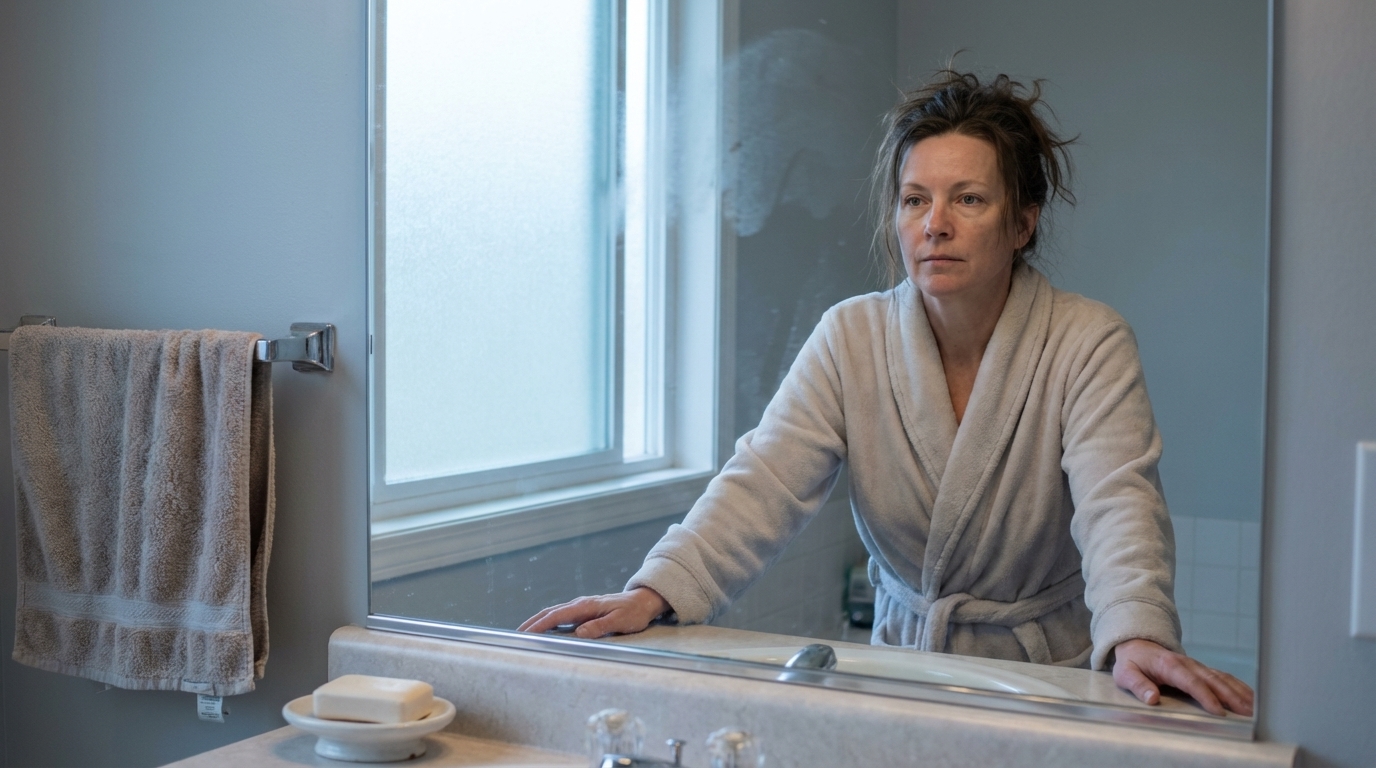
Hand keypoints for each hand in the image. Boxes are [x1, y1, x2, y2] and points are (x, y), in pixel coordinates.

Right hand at [517, 587, 669, 638]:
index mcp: (586, 606)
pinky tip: (543, 630)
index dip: (540, 625)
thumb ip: (600, 626)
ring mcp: (581, 607)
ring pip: (553, 613)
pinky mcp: (584, 612)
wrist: (643, 601)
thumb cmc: (633, 612)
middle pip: (550, 612)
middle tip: (516, 635)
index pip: (556, 615)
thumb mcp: (620, 621)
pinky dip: (548, 621)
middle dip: (532, 623)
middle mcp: (580, 604)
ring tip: (524, 633)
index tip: (526, 634)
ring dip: (537, 622)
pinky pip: (561, 616)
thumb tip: (579, 633)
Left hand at [1112, 638, 1253, 715]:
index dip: (1206, 697)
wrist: (1136, 645)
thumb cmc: (1132, 662)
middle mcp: (1188, 664)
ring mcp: (1197, 666)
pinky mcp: (1201, 670)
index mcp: (1169, 665)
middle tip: (1248, 714)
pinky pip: (1223, 677)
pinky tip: (1251, 697)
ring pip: (1222, 679)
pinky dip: (1238, 687)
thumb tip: (1152, 699)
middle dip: (1232, 697)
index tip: (1219, 711)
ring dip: (1240, 693)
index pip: (1192, 682)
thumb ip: (1138, 685)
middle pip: (1213, 681)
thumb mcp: (1125, 674)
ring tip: (1255, 709)